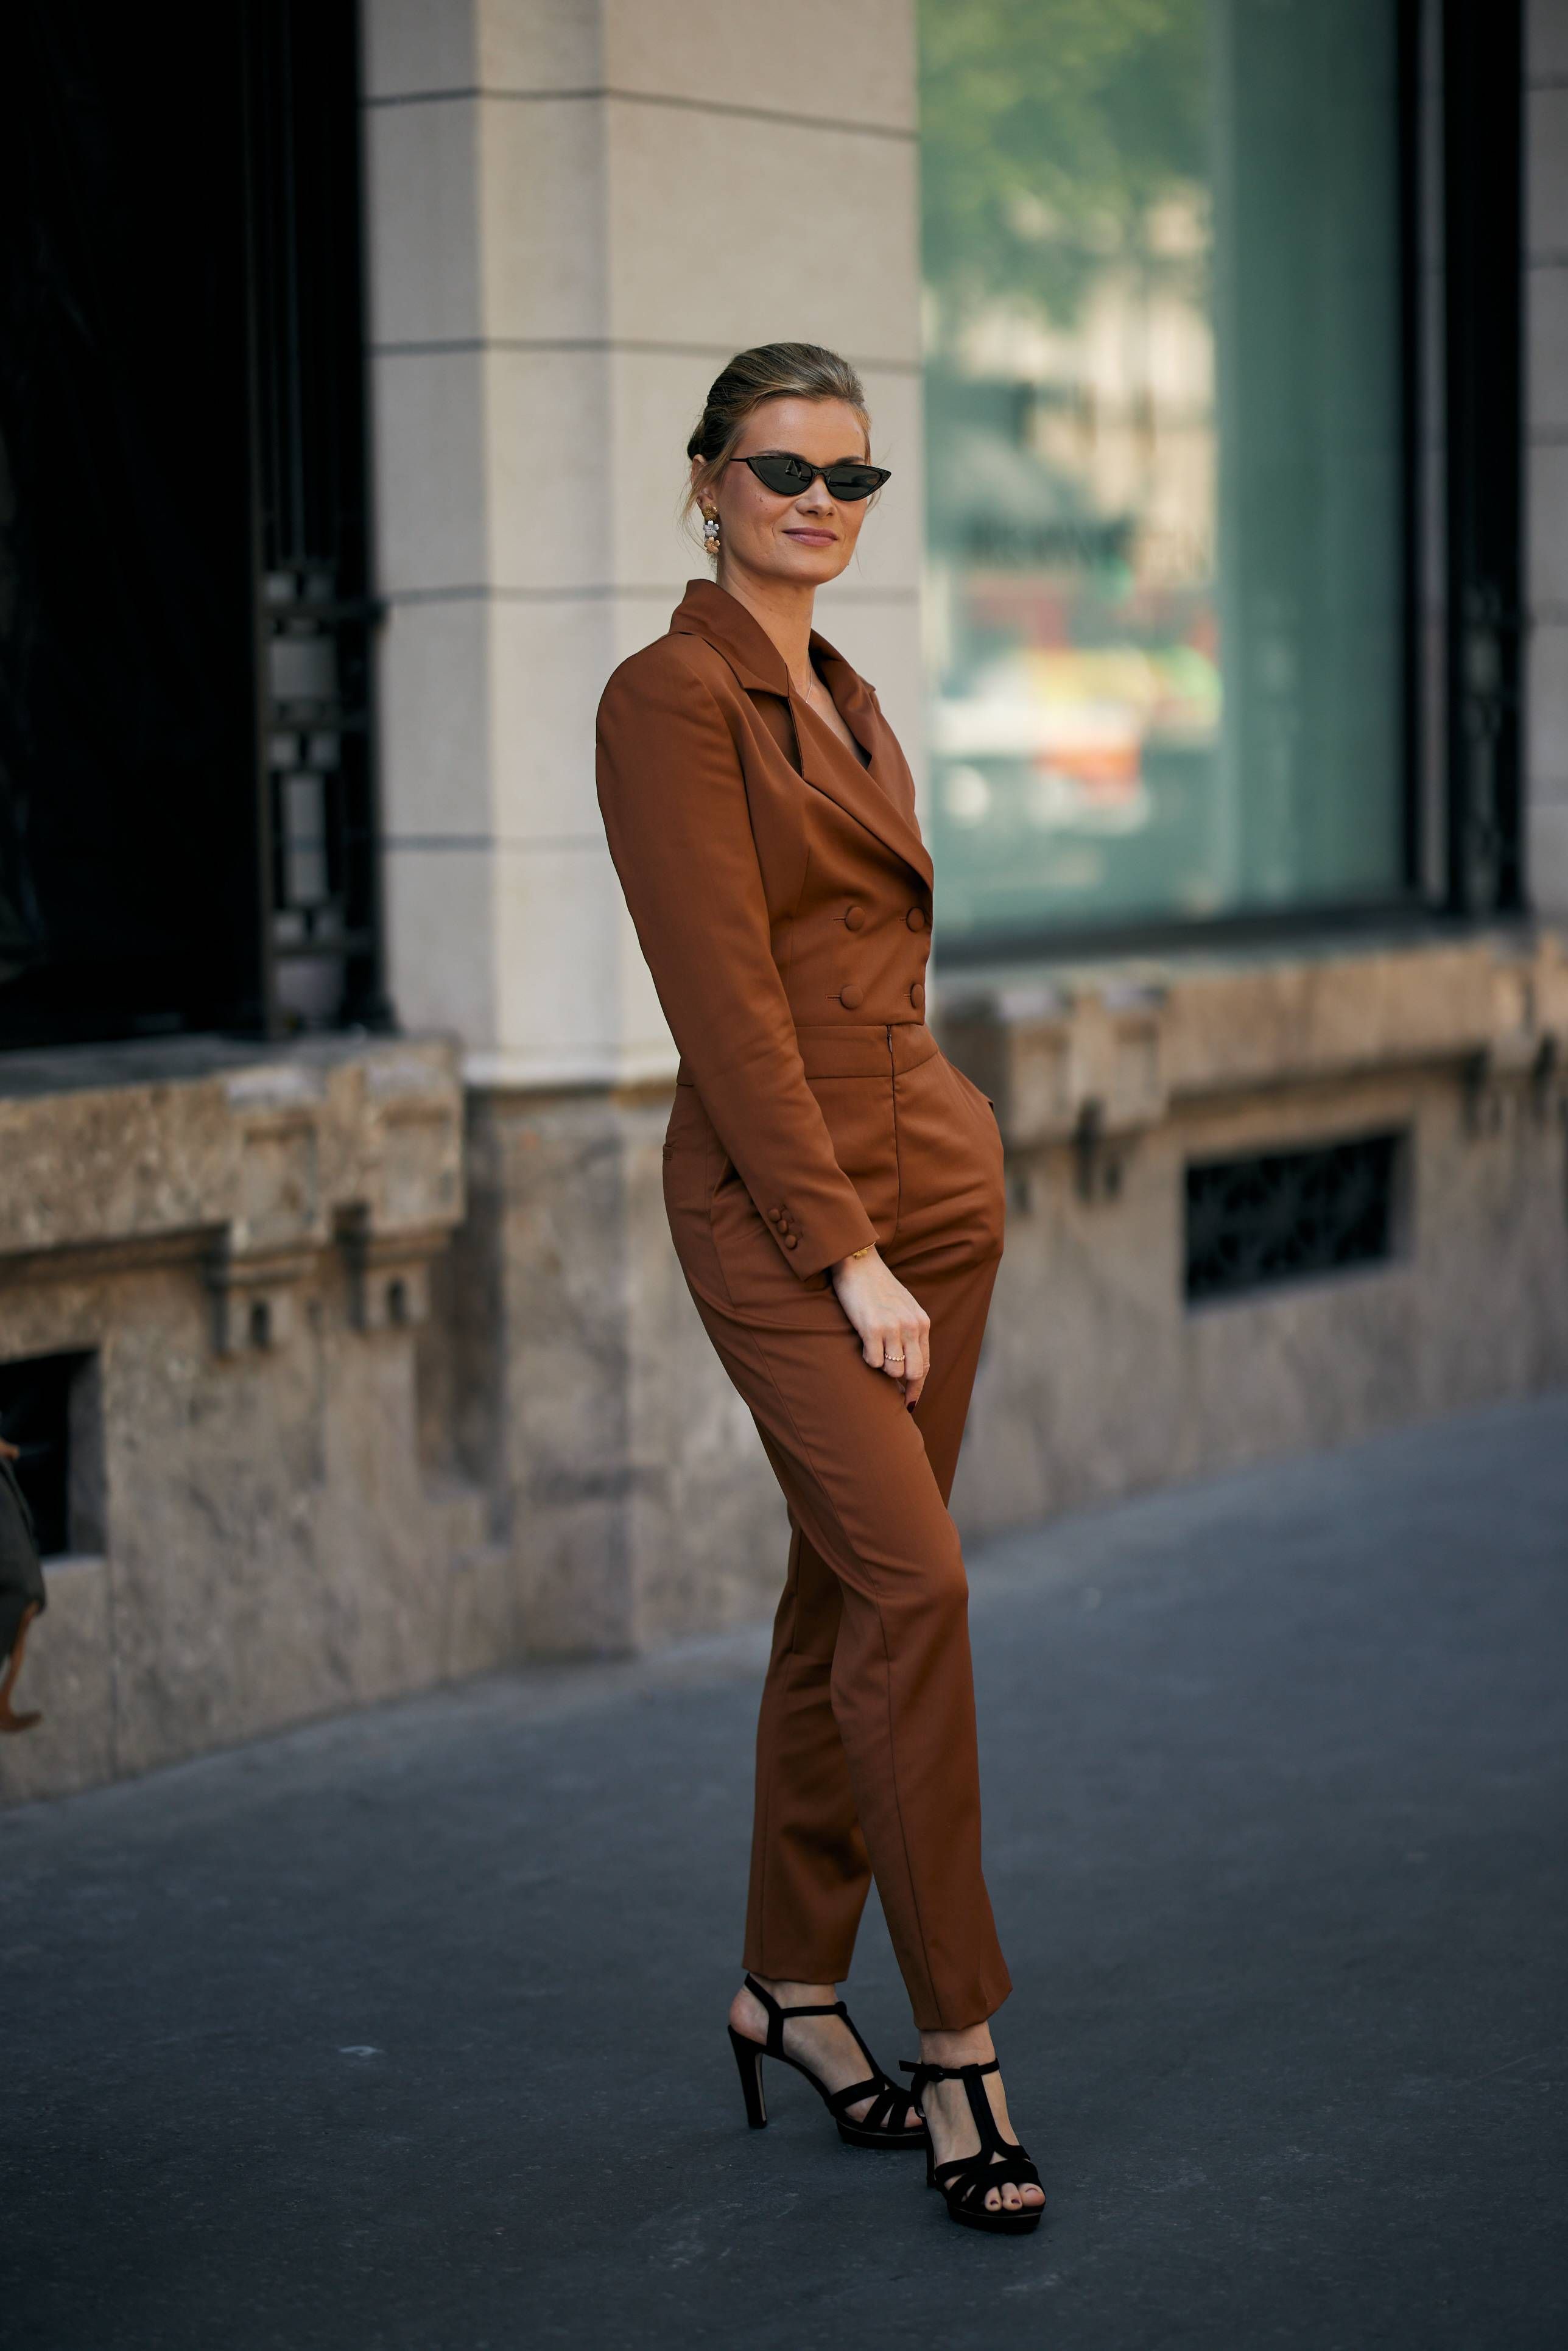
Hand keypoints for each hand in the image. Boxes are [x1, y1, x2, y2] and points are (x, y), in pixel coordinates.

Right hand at [830, 1247, 930, 1405]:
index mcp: (921, 1322)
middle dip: (899, 1382)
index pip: (925, 1365)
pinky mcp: (872, 1328)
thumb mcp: (902, 1307)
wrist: (857, 1261)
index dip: (917, 1387)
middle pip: (913, 1373)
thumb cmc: (876, 1286)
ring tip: (872, 1350)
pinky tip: (862, 1343)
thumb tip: (906, 1365)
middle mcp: (911, 1326)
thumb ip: (909, 1331)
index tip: (909, 1402)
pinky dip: (867, 1359)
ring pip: (893, 1370)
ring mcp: (893, 1327)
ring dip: (881, 1368)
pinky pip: (873, 1361)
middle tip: (886, 1381)